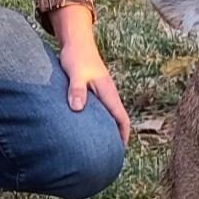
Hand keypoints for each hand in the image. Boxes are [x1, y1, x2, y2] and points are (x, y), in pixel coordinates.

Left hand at [51, 6, 131, 144]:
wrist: (76, 41)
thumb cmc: (76, 57)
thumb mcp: (75, 73)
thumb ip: (76, 89)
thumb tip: (78, 108)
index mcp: (108, 92)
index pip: (121, 119)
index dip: (123, 136)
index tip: (119, 153)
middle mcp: (107, 94)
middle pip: (117, 120)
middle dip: (116, 138)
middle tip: (108, 156)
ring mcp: (101, 92)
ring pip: (108, 115)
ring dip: (107, 130)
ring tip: (97, 147)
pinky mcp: (93, 90)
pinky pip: (99, 110)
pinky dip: (97, 122)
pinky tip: (85, 128)